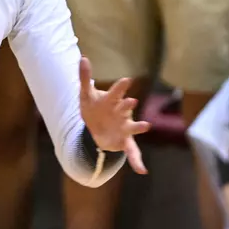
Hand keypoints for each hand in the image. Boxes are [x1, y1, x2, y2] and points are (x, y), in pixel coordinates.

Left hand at [78, 57, 149, 174]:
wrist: (97, 127)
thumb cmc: (94, 107)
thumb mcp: (86, 94)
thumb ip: (85, 77)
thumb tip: (83, 58)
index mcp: (112, 101)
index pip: (116, 92)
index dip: (121, 87)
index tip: (127, 80)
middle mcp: (121, 113)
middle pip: (125, 108)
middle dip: (128, 105)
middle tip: (132, 100)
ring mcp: (124, 127)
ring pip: (133, 127)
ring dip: (138, 126)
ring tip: (146, 126)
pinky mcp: (125, 141)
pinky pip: (132, 151)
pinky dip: (136, 160)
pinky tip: (142, 170)